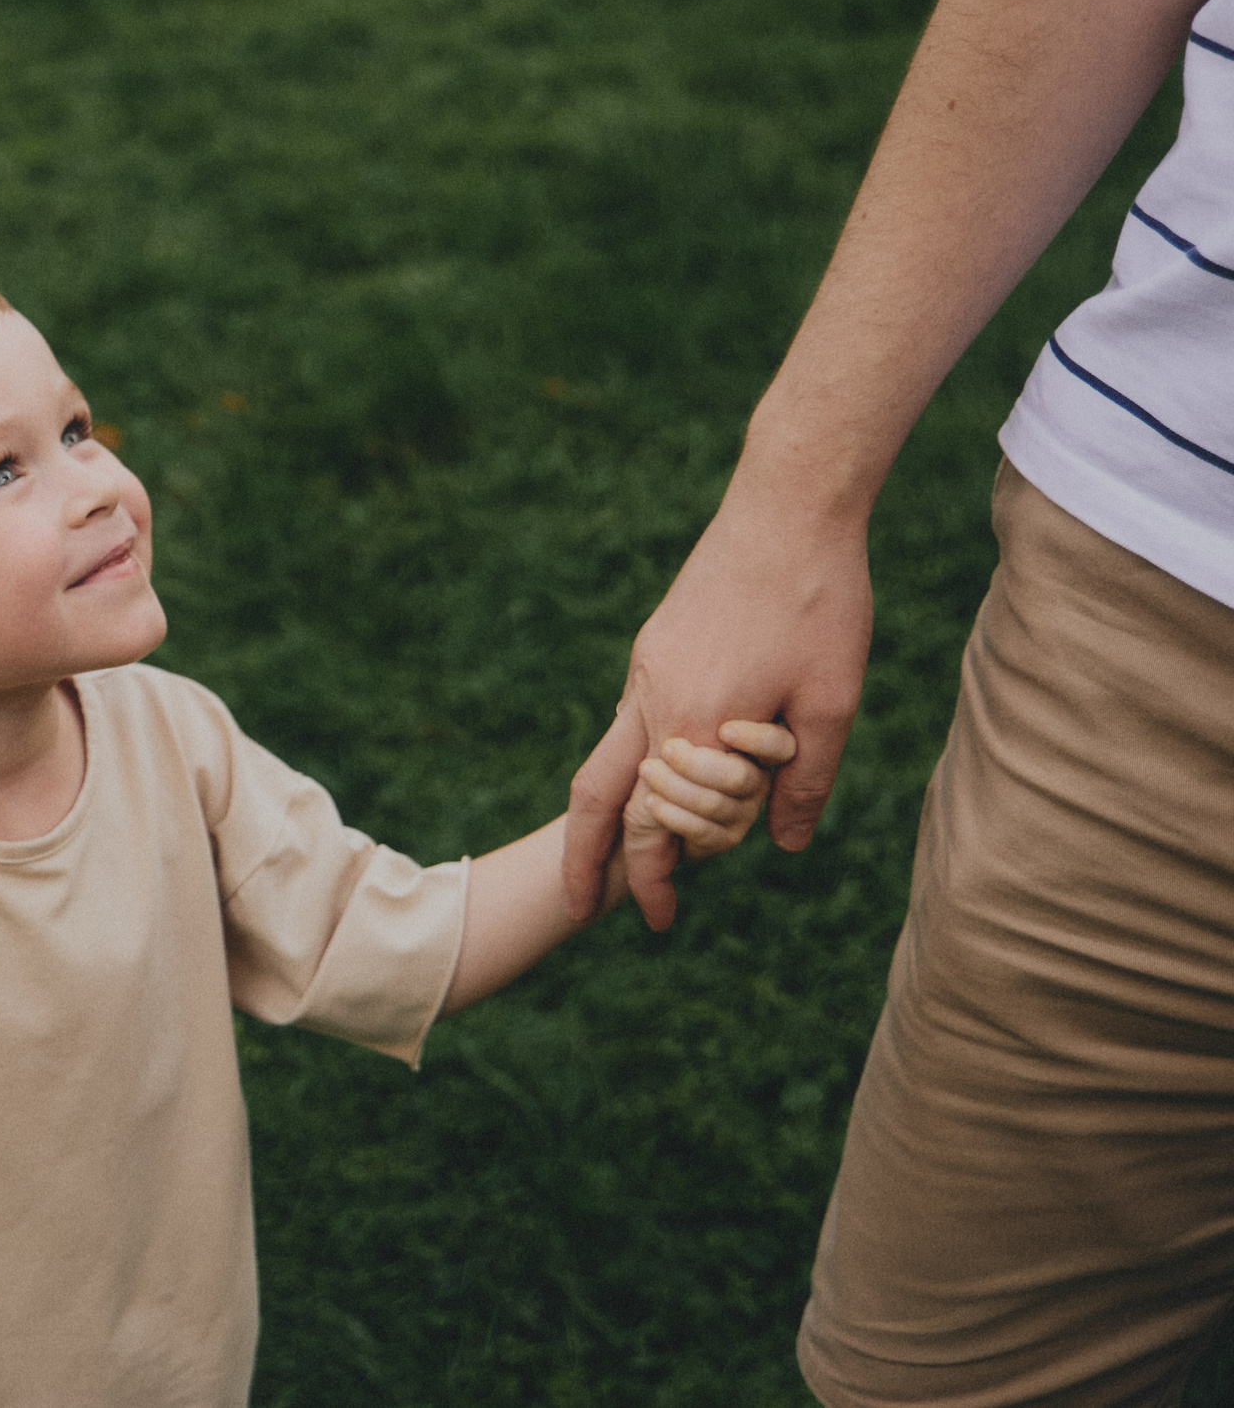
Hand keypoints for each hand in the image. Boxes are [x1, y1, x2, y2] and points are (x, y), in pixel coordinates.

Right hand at [564, 488, 871, 928]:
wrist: (786, 508)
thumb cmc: (819, 602)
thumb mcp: (833, 704)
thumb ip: (805, 782)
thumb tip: (784, 846)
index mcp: (693, 725)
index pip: (652, 826)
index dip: (650, 881)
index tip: (656, 920)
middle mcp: (652, 701)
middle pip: (595, 798)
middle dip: (594, 860)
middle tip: (604, 906)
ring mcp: (647, 670)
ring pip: (607, 757)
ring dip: (612, 812)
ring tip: (633, 852)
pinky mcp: (656, 648)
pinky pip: (633, 720)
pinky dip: (640, 764)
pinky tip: (671, 777)